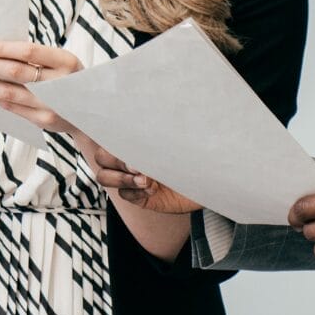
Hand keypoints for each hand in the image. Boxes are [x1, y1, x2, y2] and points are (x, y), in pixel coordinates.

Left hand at [0, 41, 82, 132]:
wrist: (92, 113)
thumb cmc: (71, 80)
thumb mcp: (63, 62)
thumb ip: (38, 57)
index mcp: (66, 61)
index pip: (29, 52)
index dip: (3, 48)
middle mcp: (60, 83)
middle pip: (15, 72)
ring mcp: (51, 105)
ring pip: (9, 92)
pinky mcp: (43, 120)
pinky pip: (11, 107)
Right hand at [76, 130, 200, 213]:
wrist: (212, 177)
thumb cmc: (193, 151)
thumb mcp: (173, 138)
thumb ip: (154, 133)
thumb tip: (137, 118)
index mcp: (135, 140)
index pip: (107, 134)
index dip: (108, 138)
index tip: (127, 144)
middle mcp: (129, 157)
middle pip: (101, 157)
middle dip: (117, 161)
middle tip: (138, 166)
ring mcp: (132, 178)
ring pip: (105, 177)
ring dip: (122, 178)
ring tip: (146, 180)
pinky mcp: (140, 197)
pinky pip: (125, 195)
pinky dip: (135, 192)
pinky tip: (153, 190)